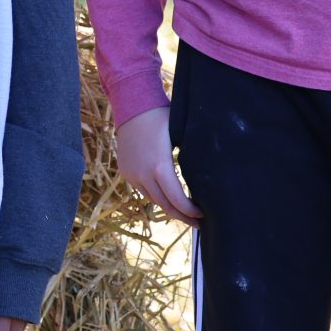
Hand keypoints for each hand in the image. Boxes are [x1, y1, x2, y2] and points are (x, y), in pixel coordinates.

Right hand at [114, 106, 200, 224]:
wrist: (132, 107)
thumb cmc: (162, 118)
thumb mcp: (181, 138)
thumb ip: (189, 160)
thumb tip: (206, 177)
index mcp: (159, 167)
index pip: (177, 200)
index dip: (190, 211)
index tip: (202, 214)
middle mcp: (143, 175)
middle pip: (164, 205)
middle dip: (181, 216)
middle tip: (196, 222)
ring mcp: (132, 174)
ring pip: (152, 199)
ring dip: (167, 206)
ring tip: (182, 211)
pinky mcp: (125, 171)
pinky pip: (142, 189)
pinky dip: (155, 194)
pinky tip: (166, 195)